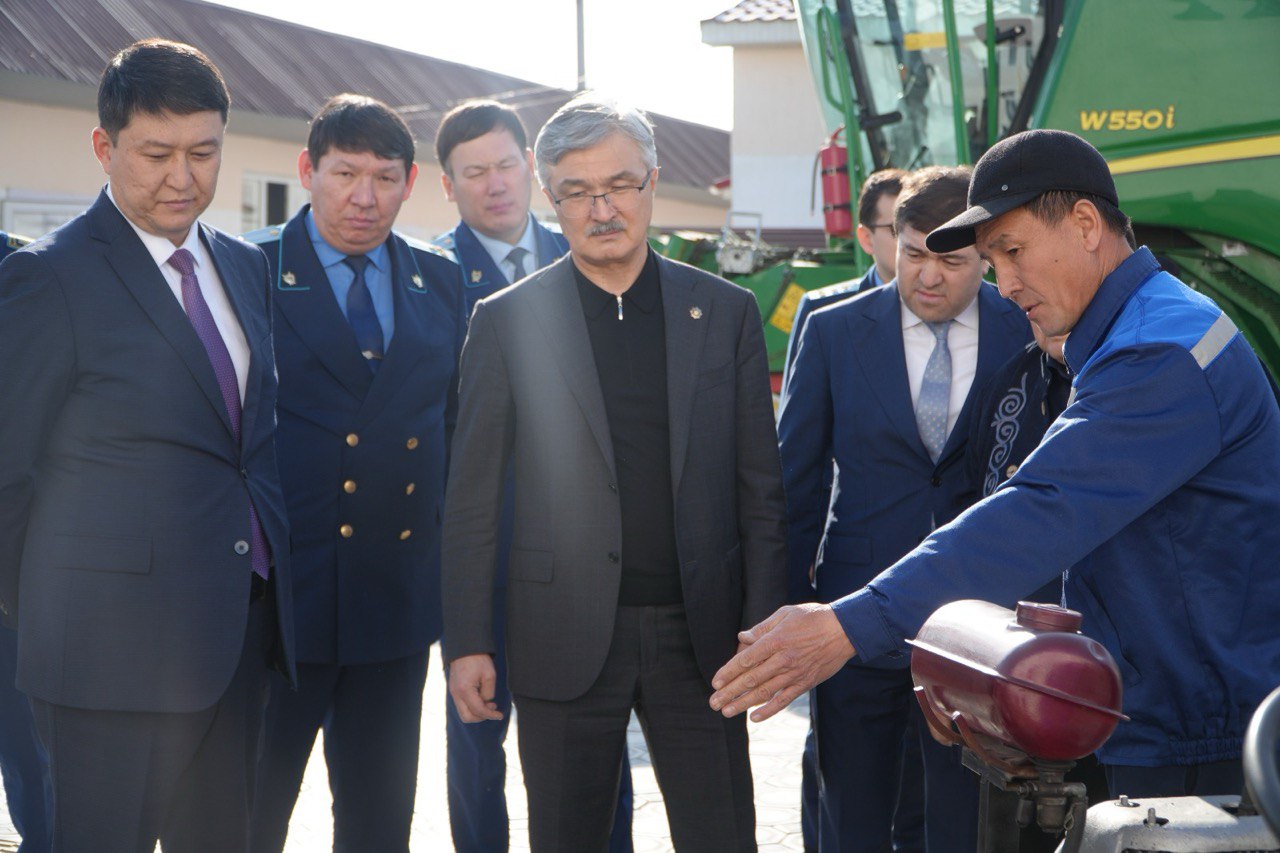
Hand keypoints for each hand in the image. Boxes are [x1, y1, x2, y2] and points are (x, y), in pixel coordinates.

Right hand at [447, 653, 503, 722]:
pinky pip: (462, 705)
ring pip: (464, 713)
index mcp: (464, 690)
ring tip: (489, 703)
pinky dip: (472, 707)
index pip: (478, 710)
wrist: (465, 648)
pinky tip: (482, 699)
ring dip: (477, 712)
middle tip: (493, 708)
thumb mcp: (489, 675)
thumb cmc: (478, 659)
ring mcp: (453, 693)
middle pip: (467, 717)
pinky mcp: (454, 690)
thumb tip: (487, 703)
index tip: (500, 715)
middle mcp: (456, 694)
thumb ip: (488, 693)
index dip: (490, 715)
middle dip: (482, 717)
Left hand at [708, 603, 854, 722]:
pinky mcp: (805, 683)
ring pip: (764, 693)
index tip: (716, 682)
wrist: (845, 630)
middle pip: (751, 679)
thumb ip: (762, 628)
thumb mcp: (785, 614)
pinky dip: (769, 710)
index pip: (746, 660)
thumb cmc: (813, 618)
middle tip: (713, 703)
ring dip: (743, 704)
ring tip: (727, 711)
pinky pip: (784, 700)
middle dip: (730, 693)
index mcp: (776, 641)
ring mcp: (794, 674)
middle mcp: (783, 660)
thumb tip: (742, 637)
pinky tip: (755, 717)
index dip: (729, 672)